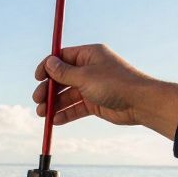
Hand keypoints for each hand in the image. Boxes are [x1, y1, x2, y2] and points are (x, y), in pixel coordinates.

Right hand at [32, 44, 177, 138]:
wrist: (140, 102)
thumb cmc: (116, 83)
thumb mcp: (85, 76)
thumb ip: (64, 72)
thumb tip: (49, 63)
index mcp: (89, 55)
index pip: (62, 57)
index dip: (48, 67)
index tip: (37, 78)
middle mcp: (90, 69)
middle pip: (62, 78)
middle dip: (49, 89)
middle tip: (38, 100)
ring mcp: (93, 87)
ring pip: (68, 95)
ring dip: (54, 104)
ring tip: (43, 114)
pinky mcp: (96, 103)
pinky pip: (76, 107)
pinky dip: (66, 113)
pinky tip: (56, 120)